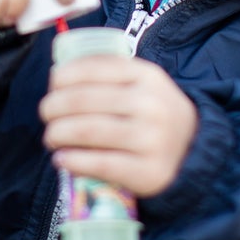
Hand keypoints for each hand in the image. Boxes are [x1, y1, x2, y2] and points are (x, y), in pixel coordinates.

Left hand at [39, 53, 197, 197]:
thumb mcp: (142, 84)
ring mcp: (151, 139)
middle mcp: (151, 104)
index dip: (63, 76)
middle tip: (46, 114)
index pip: (94, 68)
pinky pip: (99, 164)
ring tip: (51, 137)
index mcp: (147, 75)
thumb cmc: (152, 113)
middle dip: (53, 107)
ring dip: (57, 133)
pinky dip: (73, 161)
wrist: (192, 150)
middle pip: (83, 100)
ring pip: (87, 131)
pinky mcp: (148, 172)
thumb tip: (57, 76)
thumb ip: (109, 74)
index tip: (53, 86)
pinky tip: (61, 159)